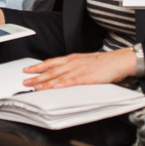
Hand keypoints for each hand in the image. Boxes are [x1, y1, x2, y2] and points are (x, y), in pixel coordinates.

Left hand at [22, 49, 136, 90]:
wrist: (120, 60)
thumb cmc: (104, 62)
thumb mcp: (85, 61)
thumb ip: (73, 67)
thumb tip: (62, 73)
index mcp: (73, 58)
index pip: (51, 62)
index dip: (39, 66)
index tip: (28, 69)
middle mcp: (74, 62)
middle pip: (52, 70)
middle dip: (37, 76)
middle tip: (25, 81)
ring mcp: (80, 69)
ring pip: (59, 76)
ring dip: (46, 82)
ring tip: (35, 86)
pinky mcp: (88, 77)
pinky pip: (73, 81)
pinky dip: (63, 84)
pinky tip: (55, 87)